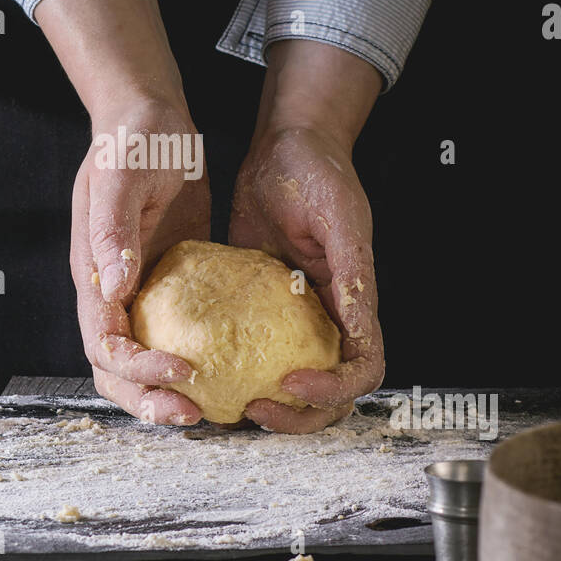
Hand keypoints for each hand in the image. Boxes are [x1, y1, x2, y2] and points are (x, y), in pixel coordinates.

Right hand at [70, 100, 210, 422]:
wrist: (152, 119)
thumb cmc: (131, 141)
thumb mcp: (119, 178)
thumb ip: (114, 231)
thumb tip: (115, 287)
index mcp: (93, 275)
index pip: (105, 344)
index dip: (137, 371)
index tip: (181, 373)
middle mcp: (112, 292)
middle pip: (116, 370)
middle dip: (149, 400)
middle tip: (195, 414)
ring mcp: (140, 291)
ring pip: (144, 362)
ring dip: (169, 391)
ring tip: (211, 408)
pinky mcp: (170, 284)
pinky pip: (177, 335)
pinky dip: (195, 359)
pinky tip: (231, 367)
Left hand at [231, 40, 384, 432]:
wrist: (285, 145)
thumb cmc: (319, 172)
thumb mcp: (339, 218)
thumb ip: (351, 272)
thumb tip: (360, 329)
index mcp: (355, 302)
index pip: (361, 369)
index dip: (334, 390)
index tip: (292, 381)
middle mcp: (328, 317)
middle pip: (329, 393)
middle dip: (299, 415)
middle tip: (254, 408)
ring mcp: (293, 315)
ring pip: (289, 381)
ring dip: (269, 404)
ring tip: (230, 402)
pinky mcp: (258, 305)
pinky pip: (249, 347)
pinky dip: (233, 367)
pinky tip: (198, 366)